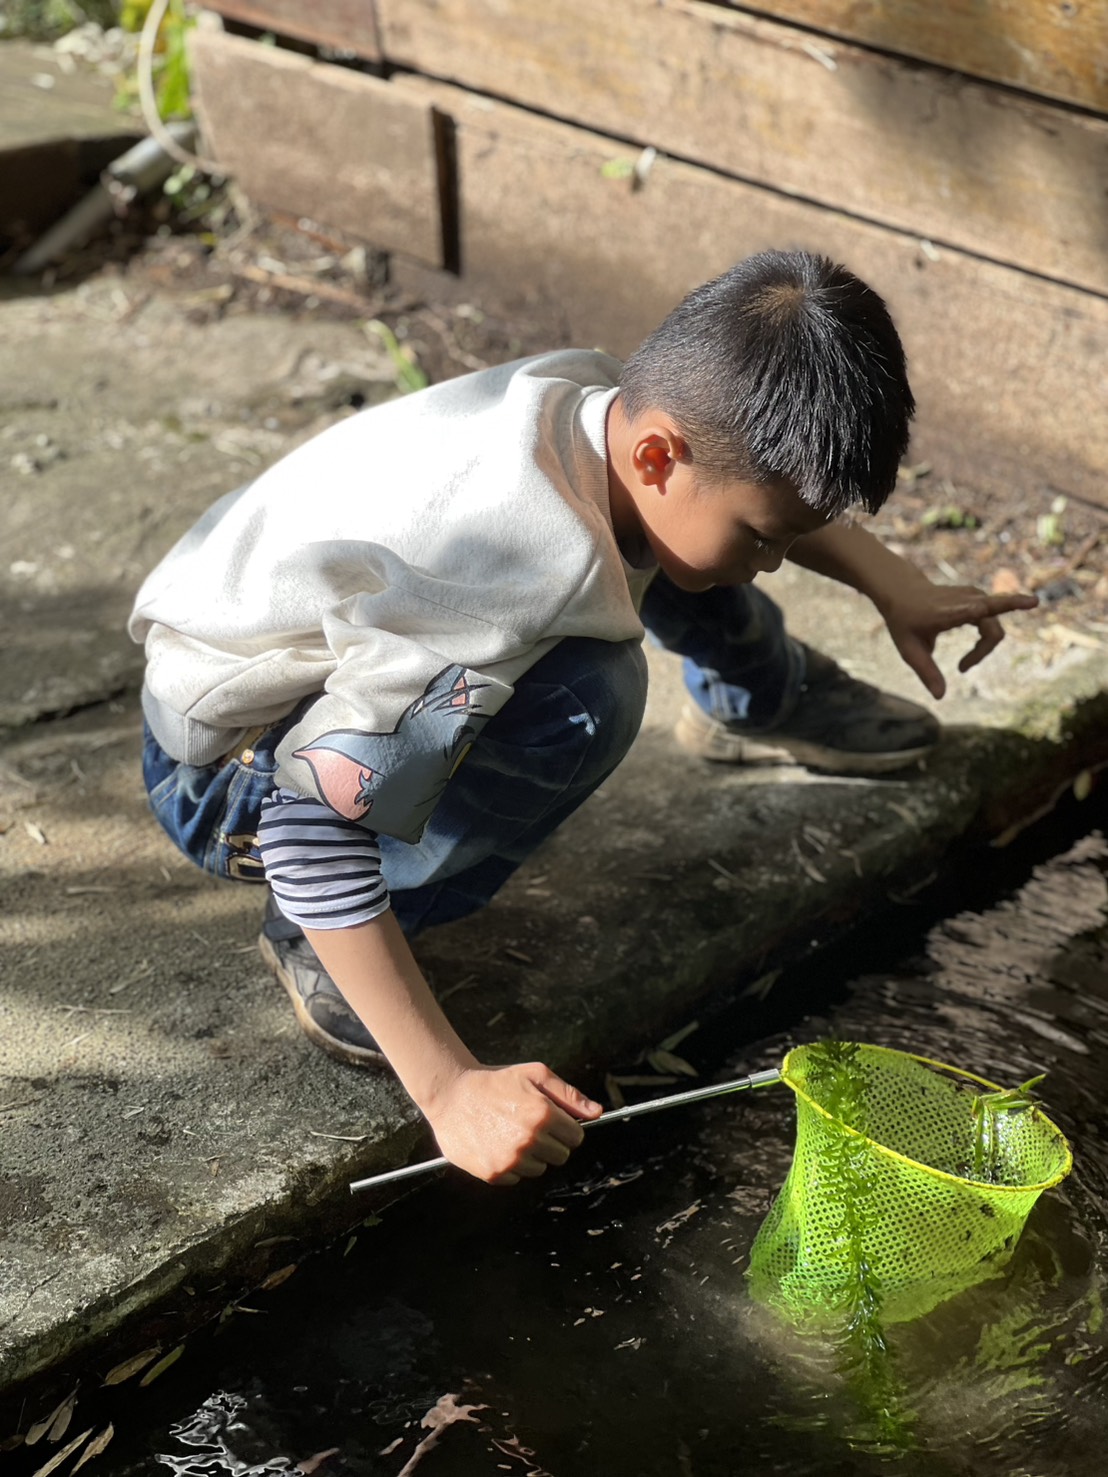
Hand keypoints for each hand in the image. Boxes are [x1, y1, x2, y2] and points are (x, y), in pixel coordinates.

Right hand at [425, 1062, 602, 1184]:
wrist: (452, 1094)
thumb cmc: (495, 1081)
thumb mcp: (535, 1075)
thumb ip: (569, 1095)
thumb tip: (597, 1113)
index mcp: (543, 1114)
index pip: (576, 1137)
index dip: (565, 1127)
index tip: (552, 1120)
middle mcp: (529, 1140)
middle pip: (560, 1155)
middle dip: (550, 1141)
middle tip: (528, 1124)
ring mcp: (511, 1159)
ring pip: (539, 1168)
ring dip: (531, 1155)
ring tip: (509, 1132)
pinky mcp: (494, 1173)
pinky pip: (516, 1178)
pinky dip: (510, 1165)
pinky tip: (496, 1143)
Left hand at [877, 577, 1037, 698]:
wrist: (902, 592)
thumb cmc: (905, 621)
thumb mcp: (909, 650)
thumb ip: (926, 672)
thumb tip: (940, 696)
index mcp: (951, 611)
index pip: (982, 608)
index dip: (1008, 605)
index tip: (1033, 601)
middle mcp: (968, 600)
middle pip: (993, 632)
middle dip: (981, 653)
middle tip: (961, 669)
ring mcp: (975, 596)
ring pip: (995, 629)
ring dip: (982, 649)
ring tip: (964, 664)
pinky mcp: (979, 598)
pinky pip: (992, 623)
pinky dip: (984, 641)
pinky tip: (972, 653)